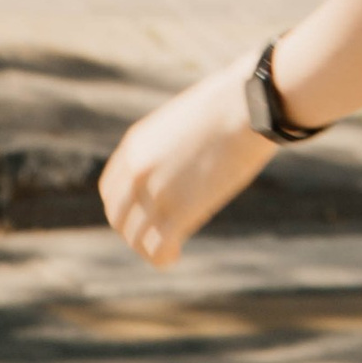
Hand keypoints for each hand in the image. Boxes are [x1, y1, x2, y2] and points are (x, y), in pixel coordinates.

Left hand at [100, 59, 274, 268]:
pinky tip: (174, 256)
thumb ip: (172, 144)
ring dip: (148, 248)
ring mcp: (155, 192)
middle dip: (134, 230)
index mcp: (135, 145)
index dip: (126, 208)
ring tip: (168, 250)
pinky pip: (157, 248)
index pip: (112, 190)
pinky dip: (162, 257)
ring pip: (136, 237)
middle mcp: (135, 171)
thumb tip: (185, 156)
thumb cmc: (230, 105)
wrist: (249, 105)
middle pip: (119, 217)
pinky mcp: (178, 211)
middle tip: (157, 236)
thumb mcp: (185, 120)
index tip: (145, 215)